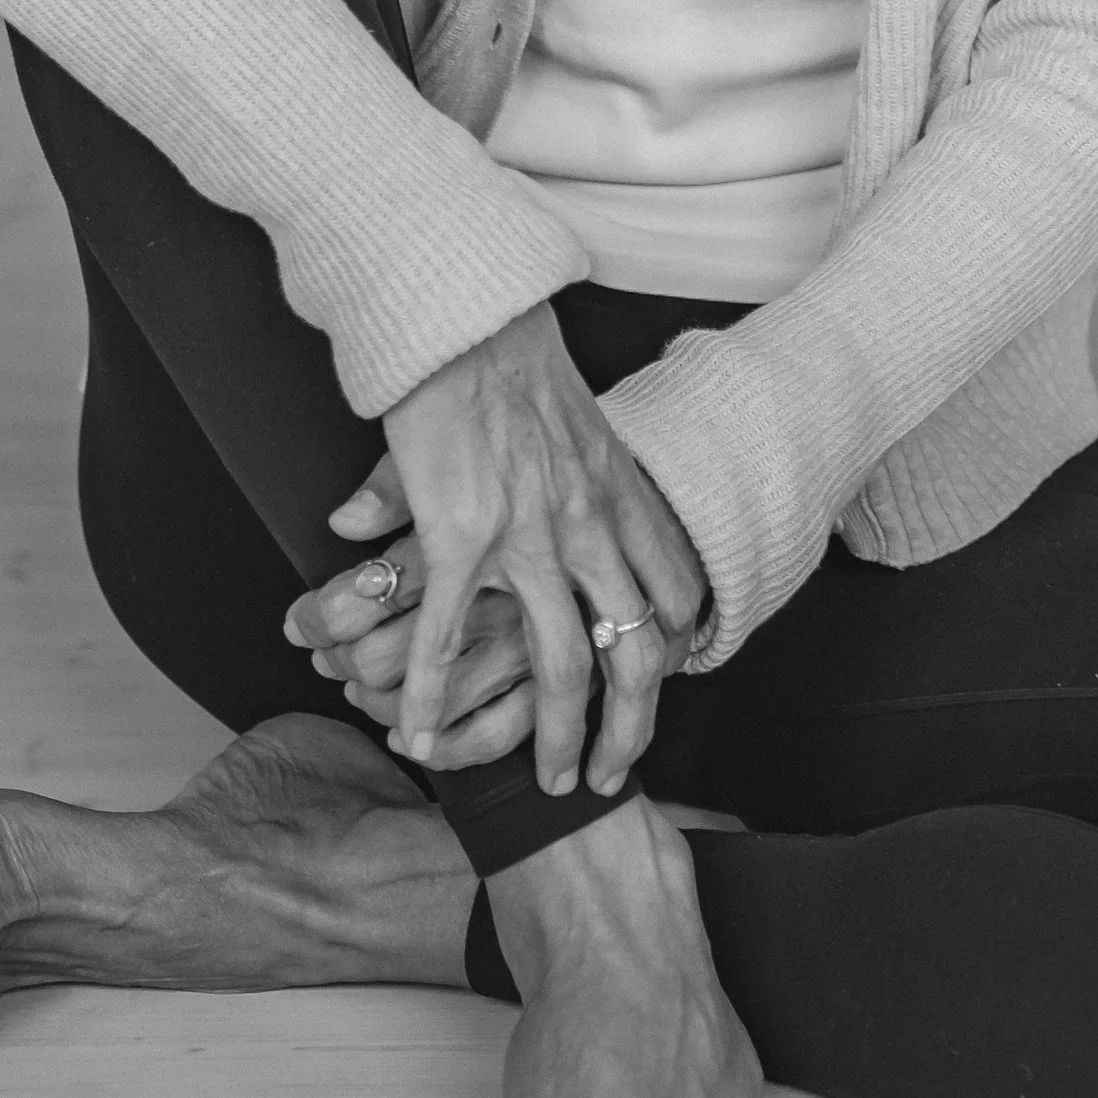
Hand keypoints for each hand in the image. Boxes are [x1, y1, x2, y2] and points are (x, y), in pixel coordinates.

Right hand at [288, 302, 705, 797]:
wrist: (465, 313)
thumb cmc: (511, 357)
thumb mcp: (575, 425)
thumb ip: (579, 483)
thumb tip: (589, 520)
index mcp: (621, 495)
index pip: (674, 595)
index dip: (676, 652)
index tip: (664, 685)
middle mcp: (589, 525)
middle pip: (634, 653)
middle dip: (631, 729)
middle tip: (616, 776)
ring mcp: (528, 536)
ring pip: (561, 665)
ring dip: (555, 736)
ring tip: (548, 783)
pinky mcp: (460, 536)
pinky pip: (449, 637)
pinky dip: (434, 695)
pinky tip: (421, 735)